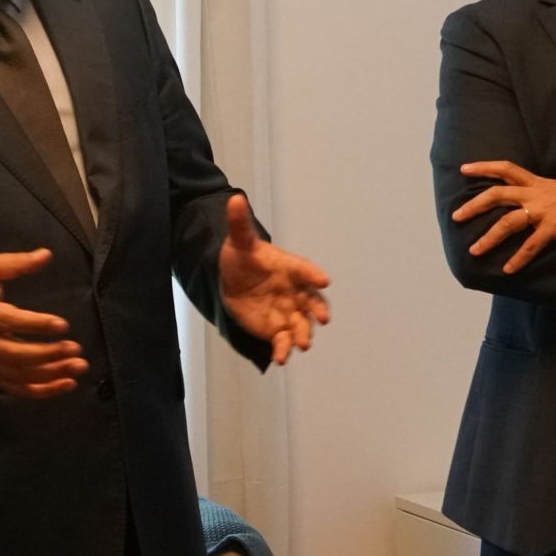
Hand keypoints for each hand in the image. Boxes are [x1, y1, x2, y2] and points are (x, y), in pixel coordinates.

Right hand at [0, 250, 88, 398]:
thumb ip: (15, 263)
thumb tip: (46, 254)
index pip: (8, 321)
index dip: (35, 325)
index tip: (62, 325)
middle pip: (17, 355)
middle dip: (49, 354)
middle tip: (76, 349)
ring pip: (21, 375)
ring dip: (52, 373)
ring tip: (79, 366)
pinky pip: (19, 389)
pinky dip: (44, 391)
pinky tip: (67, 384)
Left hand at [218, 194, 331, 365]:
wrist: (232, 281)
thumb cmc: (243, 258)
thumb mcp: (239, 241)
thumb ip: (239, 223)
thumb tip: (234, 198)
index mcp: (290, 268)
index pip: (305, 270)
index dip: (313, 274)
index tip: (323, 280)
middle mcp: (295, 292)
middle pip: (312, 302)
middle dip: (318, 310)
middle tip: (322, 318)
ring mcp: (288, 312)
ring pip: (301, 325)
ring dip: (303, 335)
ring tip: (302, 344)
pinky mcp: (277, 329)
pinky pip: (284, 341)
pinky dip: (284, 350)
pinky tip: (280, 358)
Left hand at [453, 160, 555, 274]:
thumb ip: (541, 196)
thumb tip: (526, 206)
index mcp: (537, 183)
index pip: (506, 169)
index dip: (484, 167)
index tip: (464, 169)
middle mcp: (536, 195)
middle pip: (497, 195)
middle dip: (474, 206)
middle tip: (456, 217)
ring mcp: (544, 211)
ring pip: (508, 223)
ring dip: (489, 238)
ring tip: (475, 251)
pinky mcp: (555, 228)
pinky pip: (531, 246)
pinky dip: (518, 259)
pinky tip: (508, 270)